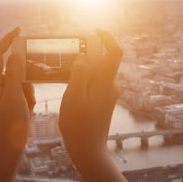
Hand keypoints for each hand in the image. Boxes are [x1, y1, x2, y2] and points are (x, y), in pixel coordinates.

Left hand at [0, 27, 35, 156]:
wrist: (11, 146)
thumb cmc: (11, 122)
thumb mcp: (15, 95)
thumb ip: (15, 73)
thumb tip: (15, 54)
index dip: (7, 40)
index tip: (19, 30)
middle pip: (14, 68)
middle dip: (25, 78)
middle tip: (27, 94)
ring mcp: (5, 93)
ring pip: (22, 81)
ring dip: (29, 92)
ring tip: (27, 107)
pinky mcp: (12, 101)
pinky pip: (25, 91)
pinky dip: (29, 99)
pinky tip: (28, 112)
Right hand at [59, 29, 122, 162]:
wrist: (88, 150)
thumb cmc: (79, 125)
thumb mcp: (74, 97)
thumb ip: (80, 74)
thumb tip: (84, 57)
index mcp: (105, 82)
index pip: (115, 52)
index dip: (108, 37)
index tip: (95, 31)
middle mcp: (110, 86)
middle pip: (106, 60)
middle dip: (91, 50)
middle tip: (72, 47)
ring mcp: (108, 95)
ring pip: (99, 71)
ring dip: (86, 63)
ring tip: (67, 65)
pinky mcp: (103, 102)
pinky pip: (95, 82)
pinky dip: (85, 76)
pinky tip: (71, 81)